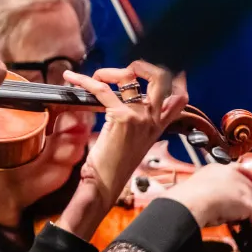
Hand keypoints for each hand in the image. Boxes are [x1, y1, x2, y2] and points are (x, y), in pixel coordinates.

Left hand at [55, 62, 187, 238]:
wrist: (105, 185)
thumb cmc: (113, 166)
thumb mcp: (131, 142)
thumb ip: (134, 123)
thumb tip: (121, 104)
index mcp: (158, 126)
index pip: (180, 97)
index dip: (175, 79)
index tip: (163, 69)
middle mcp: (153, 119)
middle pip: (160, 78)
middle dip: (141, 66)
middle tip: (124, 70)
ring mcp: (140, 117)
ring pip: (128, 77)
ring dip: (107, 72)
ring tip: (93, 77)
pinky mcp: (121, 118)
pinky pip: (102, 89)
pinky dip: (84, 81)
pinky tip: (72, 79)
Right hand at [162, 162, 251, 242]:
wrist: (187, 203)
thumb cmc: (183, 198)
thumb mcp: (194, 189)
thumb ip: (205, 192)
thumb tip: (206, 204)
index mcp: (216, 169)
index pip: (238, 170)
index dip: (246, 179)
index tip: (251, 185)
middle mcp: (232, 175)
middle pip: (250, 189)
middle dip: (249, 204)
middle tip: (242, 217)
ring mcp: (241, 188)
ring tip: (250, 231)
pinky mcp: (248, 204)